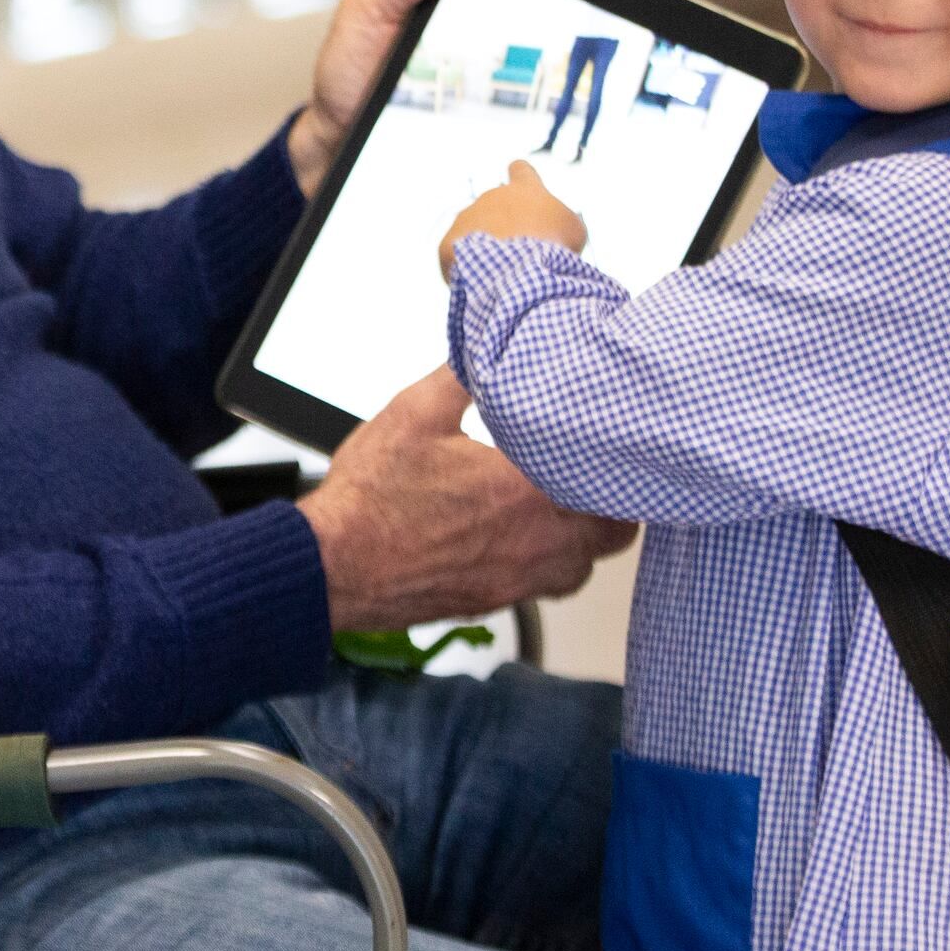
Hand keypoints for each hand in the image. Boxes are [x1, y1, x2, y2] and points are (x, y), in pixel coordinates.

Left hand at [288, 0, 694, 193]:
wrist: (339, 149)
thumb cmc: (351, 75)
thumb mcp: (365, 12)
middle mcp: (501, 19)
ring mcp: (513, 65)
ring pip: (580, 38)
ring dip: (629, 28)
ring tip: (674, 21)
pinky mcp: (515, 110)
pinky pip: (565, 93)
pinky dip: (603, 86)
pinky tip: (633, 89)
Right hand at [297, 368, 626, 629]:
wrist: (333, 565)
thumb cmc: (371, 498)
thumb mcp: (415, 412)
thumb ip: (461, 375)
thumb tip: (481, 348)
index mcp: (527, 492)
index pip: (609, 482)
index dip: (616, 461)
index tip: (604, 441)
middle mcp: (536, 543)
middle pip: (615, 534)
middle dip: (611, 503)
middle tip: (591, 475)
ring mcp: (516, 579)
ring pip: (582, 567)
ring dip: (581, 539)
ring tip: (560, 508)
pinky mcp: (492, 601)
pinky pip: (542, 586)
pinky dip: (543, 563)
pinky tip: (516, 538)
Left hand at [440, 162, 584, 277]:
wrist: (518, 268)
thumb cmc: (554, 247)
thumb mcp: (572, 231)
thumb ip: (560, 223)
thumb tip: (551, 232)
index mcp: (524, 189)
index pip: (521, 170)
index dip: (523, 178)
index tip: (522, 186)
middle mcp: (491, 197)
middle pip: (497, 211)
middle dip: (507, 232)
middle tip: (522, 260)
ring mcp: (465, 218)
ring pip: (475, 236)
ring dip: (486, 253)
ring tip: (503, 276)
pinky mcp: (447, 244)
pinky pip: (457, 259)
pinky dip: (468, 272)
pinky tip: (482, 286)